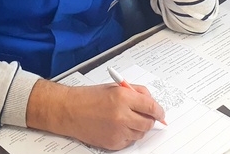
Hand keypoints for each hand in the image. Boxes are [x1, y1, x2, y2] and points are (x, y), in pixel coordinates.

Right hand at [27, 80, 165, 150]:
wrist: (68, 110)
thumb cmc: (88, 97)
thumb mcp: (114, 87)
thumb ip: (135, 92)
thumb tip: (152, 102)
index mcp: (123, 97)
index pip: (152, 107)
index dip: (159, 111)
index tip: (160, 113)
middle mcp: (122, 115)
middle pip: (148, 123)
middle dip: (149, 120)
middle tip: (144, 116)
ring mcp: (117, 131)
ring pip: (140, 133)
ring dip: (137, 127)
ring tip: (124, 119)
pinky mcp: (113, 143)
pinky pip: (129, 141)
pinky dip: (127, 135)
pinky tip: (116, 127)